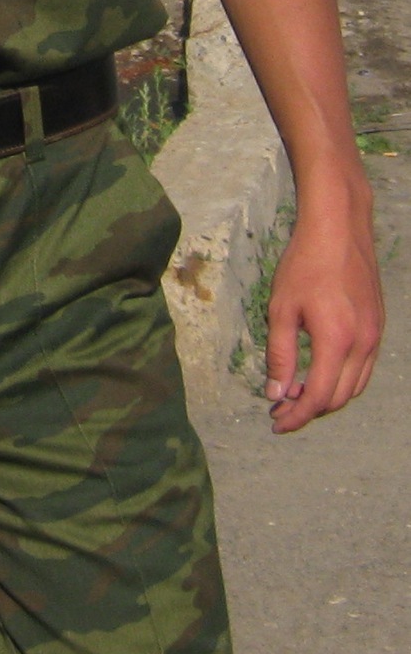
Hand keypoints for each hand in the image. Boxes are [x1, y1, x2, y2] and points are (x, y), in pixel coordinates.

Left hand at [264, 167, 381, 433]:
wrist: (338, 230)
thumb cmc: (304, 265)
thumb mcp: (281, 309)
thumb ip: (279, 354)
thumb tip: (276, 391)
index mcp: (336, 341)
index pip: (317, 396)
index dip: (296, 415)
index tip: (276, 422)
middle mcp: (363, 344)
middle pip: (338, 397)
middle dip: (309, 409)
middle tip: (280, 409)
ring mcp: (375, 336)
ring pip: (354, 386)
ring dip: (326, 396)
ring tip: (295, 393)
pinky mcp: (378, 327)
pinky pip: (363, 368)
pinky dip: (341, 379)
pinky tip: (318, 371)